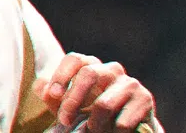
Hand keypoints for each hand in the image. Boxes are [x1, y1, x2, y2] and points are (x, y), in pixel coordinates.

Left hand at [33, 52, 156, 131]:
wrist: (125, 130)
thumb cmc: (91, 114)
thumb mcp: (69, 106)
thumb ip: (53, 96)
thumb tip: (41, 87)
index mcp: (90, 66)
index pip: (74, 59)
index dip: (62, 75)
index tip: (53, 95)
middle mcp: (111, 69)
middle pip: (89, 74)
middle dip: (73, 101)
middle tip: (64, 121)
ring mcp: (129, 82)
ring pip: (104, 104)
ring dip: (94, 125)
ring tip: (91, 131)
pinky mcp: (145, 98)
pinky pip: (122, 121)